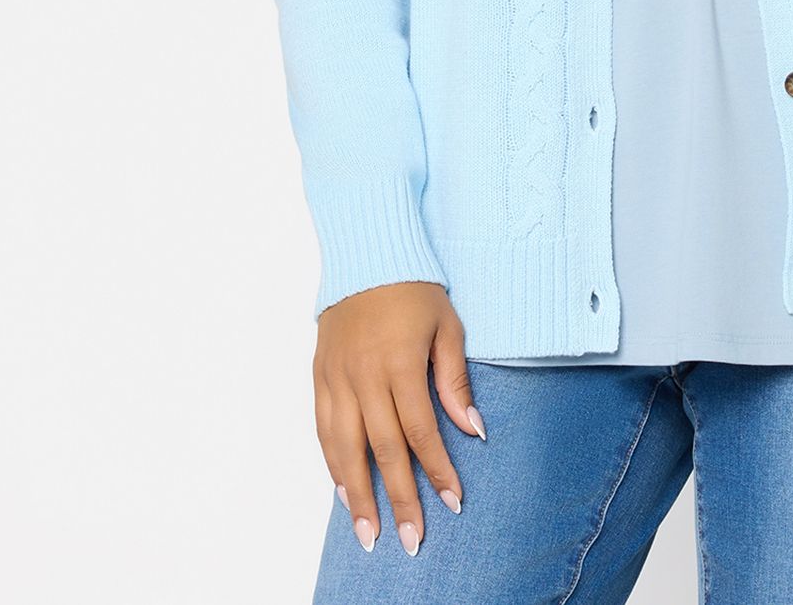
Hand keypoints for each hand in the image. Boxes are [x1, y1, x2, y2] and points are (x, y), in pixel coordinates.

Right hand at [314, 281, 482, 555]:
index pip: (421, 431)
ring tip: (368, 532)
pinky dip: (332, 462)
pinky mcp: (320, 376)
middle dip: (399, 498)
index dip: (437, 470)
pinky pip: (323, 429)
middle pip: (382, 450)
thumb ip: (455, 380)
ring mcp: (337, 378)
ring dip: (356, 494)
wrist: (367, 253)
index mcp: (400, 364)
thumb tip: (472, 428)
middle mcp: (364, 376)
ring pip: (344, 448)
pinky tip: (342, 488)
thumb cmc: (414, 288)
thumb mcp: (447, 326)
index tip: (452, 502)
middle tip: (410, 539)